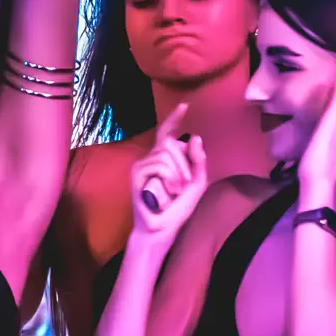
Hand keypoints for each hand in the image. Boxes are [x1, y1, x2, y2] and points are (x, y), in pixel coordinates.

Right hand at [128, 103, 207, 241]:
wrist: (161, 229)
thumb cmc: (176, 209)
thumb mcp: (196, 183)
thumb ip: (198, 161)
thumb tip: (195, 137)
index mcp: (163, 159)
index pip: (167, 133)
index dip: (174, 119)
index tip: (184, 106)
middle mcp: (150, 158)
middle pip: (171, 143)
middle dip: (185, 163)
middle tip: (184, 185)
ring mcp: (141, 165)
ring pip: (166, 154)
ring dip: (178, 174)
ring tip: (175, 191)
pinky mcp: (136, 174)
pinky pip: (159, 164)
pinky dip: (169, 178)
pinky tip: (167, 192)